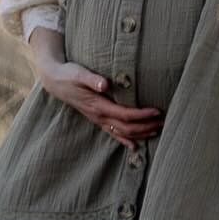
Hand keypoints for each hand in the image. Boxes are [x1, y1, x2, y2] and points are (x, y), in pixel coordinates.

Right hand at [29, 31, 162, 150]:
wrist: (55, 81)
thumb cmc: (69, 74)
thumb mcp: (79, 73)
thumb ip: (92, 79)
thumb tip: (105, 84)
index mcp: (97, 105)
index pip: (124, 114)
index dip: (141, 115)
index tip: (157, 111)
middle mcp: (99, 116)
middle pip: (126, 127)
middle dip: (145, 126)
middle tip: (163, 122)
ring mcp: (98, 119)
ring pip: (121, 132)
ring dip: (140, 133)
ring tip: (157, 130)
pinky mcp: (97, 119)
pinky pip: (112, 133)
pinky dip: (125, 140)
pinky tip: (135, 146)